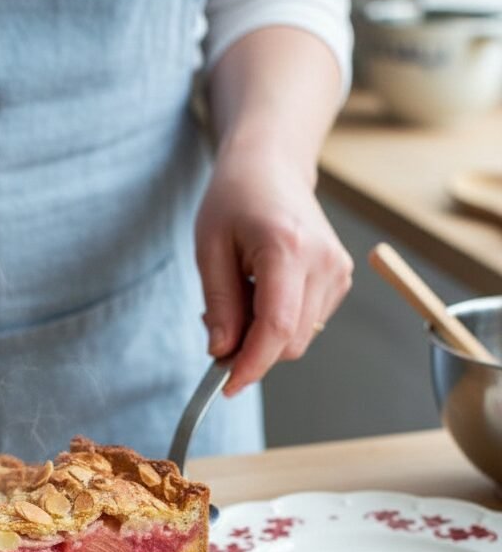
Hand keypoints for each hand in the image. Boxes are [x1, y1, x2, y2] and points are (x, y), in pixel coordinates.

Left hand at [195, 140, 352, 395]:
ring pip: (300, 337)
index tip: (226, 385)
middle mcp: (323, 262)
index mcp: (287, 248)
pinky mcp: (341, 279)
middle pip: (291, 341)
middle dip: (252, 350)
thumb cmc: (236, 199)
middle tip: (220, 326)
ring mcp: (338, 271)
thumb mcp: (210, 248)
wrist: (272, 166)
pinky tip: (265, 290)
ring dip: (265, 335)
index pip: (277, 328)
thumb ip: (219, 304)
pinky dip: (281, 322)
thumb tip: (222, 353)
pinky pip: (308, 323)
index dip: (251, 365)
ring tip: (243, 294)